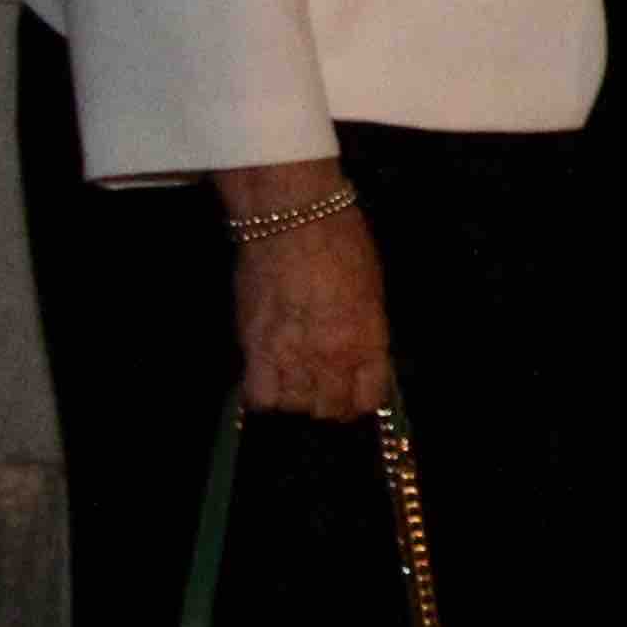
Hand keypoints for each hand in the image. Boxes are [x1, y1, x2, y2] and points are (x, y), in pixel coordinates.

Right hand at [220, 164, 389, 416]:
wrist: (292, 218)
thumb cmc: (341, 240)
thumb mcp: (371, 288)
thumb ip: (365, 331)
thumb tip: (360, 355)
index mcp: (367, 341)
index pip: (367, 399)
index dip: (359, 398)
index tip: (352, 389)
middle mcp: (332, 358)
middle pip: (329, 408)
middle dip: (328, 397)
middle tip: (320, 378)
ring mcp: (292, 357)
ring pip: (295, 405)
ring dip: (296, 393)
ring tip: (293, 371)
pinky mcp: (255, 349)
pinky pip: (260, 396)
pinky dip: (265, 390)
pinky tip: (268, 371)